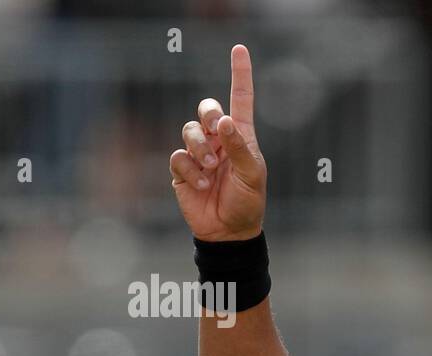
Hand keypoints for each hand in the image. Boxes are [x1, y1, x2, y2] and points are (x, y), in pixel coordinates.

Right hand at [169, 44, 266, 241]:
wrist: (229, 231)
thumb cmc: (248, 202)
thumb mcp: (253, 175)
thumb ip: (240, 147)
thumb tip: (224, 120)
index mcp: (241, 137)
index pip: (240, 99)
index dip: (240, 74)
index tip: (239, 49)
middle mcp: (219, 140)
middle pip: (206, 109)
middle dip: (208, 113)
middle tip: (217, 128)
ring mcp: (199, 153)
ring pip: (189, 131)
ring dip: (200, 148)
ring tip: (211, 168)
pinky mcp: (182, 169)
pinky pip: (178, 157)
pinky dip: (191, 170)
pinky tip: (202, 184)